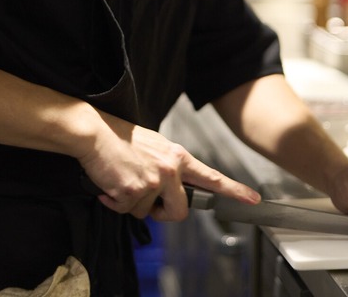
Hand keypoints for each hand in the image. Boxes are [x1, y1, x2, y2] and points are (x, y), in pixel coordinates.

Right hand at [77, 112, 259, 221]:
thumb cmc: (121, 139)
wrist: (94, 134)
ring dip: (132, 203)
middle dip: (164, 214)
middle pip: (180, 211)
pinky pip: (126, 211)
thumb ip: (170, 166)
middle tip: (149, 204)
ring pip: (147, 213)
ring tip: (122, 181)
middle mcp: (169, 170)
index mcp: (178, 157)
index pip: (211, 176)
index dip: (234, 190)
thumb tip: (171, 188)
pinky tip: (110, 185)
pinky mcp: (133, 192)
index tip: (253, 199)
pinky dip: (115, 203)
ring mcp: (152, 182)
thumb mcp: (155, 146)